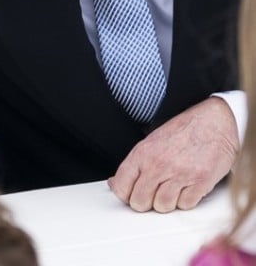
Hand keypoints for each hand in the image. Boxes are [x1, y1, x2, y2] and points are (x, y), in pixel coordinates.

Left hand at [108, 97, 238, 211]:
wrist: (214, 122)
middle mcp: (158, 165)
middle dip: (145, 202)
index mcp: (142, 153)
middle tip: (152, 195)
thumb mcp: (151, 141)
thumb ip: (134, 164)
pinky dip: (186, 201)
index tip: (130, 195)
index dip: (124, 195)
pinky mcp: (200, 182)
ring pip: (162, 206)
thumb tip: (115, 183)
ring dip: (166, 203)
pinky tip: (186, 188)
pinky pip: (185, 205)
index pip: (121, 186)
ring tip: (171, 190)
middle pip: (139, 202)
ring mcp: (179, 174)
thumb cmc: (183, 131)